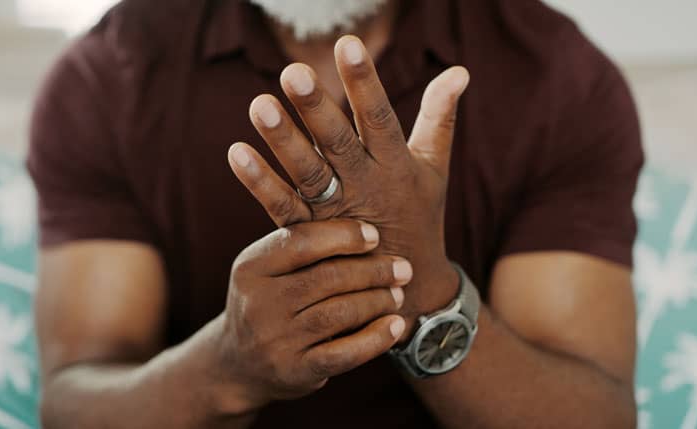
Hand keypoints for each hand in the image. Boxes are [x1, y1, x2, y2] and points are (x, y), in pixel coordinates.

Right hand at [208, 219, 411, 414]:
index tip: (375, 235)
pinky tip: (395, 325)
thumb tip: (364, 224)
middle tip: (402, 268)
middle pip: (327, 278)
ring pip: (339, 313)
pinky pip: (344, 353)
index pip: (301, 242)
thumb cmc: (268, 303)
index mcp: (251, 268)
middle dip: (372, 270)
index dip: (343, 236)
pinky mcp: (295, 371)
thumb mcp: (266, 268)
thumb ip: (301, 245)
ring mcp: (276, 340)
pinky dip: (375, 338)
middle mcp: (259, 304)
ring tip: (397, 294)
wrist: (238, 365)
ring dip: (377, 300)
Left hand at [228, 35, 468, 331]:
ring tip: (258, 105)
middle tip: (294, 74)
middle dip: (317, 108)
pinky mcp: (310, 235)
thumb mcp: (435, 167)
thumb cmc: (421, 216)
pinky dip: (259, 183)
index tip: (348, 45)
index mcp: (395, 165)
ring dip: (283, 140)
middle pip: (338, 143)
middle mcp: (365, 185)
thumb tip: (459, 70)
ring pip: (308, 172)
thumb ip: (439, 117)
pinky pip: (282, 208)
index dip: (365, 83)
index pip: (380, 117)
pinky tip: (236, 153)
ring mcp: (335, 212)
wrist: (409, 292)